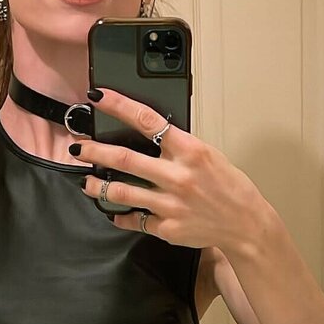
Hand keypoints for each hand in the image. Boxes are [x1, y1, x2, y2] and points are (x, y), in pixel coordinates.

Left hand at [71, 87, 266, 252]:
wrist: (246, 224)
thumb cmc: (228, 186)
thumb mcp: (208, 155)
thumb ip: (177, 146)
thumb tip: (147, 134)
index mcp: (190, 150)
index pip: (147, 120)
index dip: (118, 106)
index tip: (98, 96)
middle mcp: (178, 176)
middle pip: (124, 158)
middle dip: (94, 151)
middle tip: (77, 147)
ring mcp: (170, 204)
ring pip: (121, 191)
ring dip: (97, 185)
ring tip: (86, 182)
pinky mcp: (167, 227)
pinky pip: (134, 220)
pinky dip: (121, 216)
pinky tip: (115, 212)